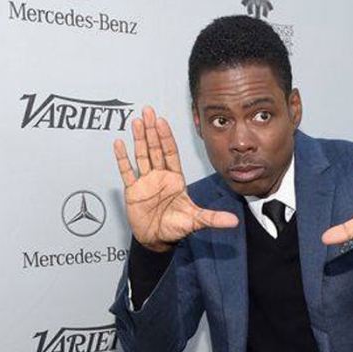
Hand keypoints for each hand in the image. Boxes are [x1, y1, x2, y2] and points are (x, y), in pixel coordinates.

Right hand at [114, 106, 237, 251]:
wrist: (157, 239)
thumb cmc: (176, 228)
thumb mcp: (196, 221)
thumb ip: (213, 218)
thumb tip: (233, 222)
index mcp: (175, 179)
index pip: (171, 153)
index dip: (166, 137)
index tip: (162, 122)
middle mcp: (160, 177)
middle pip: (155, 149)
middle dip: (152, 130)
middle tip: (148, 112)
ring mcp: (146, 182)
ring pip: (141, 155)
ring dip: (138, 139)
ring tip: (136, 121)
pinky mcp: (133, 190)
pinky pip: (127, 171)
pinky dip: (122, 158)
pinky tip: (119, 143)